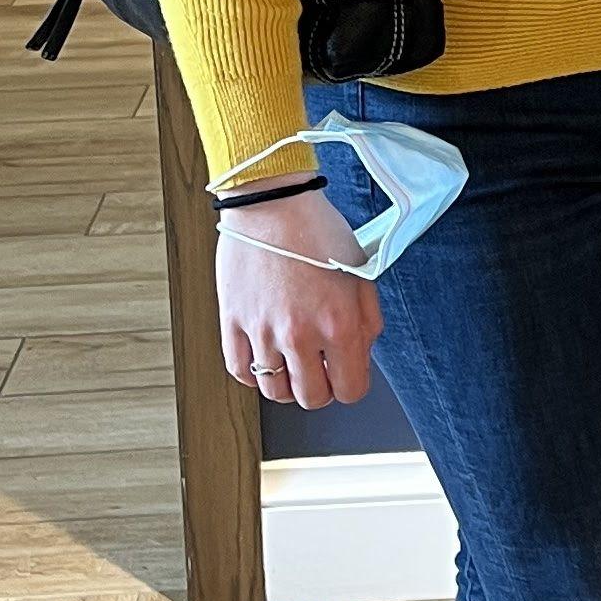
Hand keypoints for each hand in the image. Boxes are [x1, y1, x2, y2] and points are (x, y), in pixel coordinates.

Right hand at [217, 202, 382, 408]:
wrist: (273, 202)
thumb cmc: (317, 231)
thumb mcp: (361, 274)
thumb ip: (367, 322)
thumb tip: (359, 355)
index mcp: (338, 324)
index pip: (351, 390)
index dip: (351, 383)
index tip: (346, 371)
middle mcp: (300, 334)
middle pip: (312, 398)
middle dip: (321, 387)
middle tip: (320, 366)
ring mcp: (262, 331)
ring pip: (275, 392)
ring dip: (287, 383)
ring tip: (291, 361)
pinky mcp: (233, 321)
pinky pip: (239, 370)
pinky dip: (252, 373)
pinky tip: (263, 357)